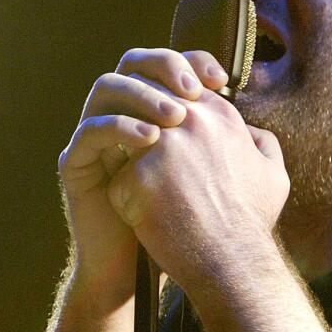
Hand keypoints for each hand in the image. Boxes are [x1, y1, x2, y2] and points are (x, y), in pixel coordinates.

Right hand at [58, 48, 230, 305]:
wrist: (144, 271)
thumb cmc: (181, 226)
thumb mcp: (215, 182)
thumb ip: (230, 152)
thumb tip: (255, 127)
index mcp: (151, 112)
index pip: (167, 64)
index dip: (193, 61)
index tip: (222, 80)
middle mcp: (121, 116)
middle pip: (133, 62)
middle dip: (164, 66)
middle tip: (192, 91)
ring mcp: (96, 137)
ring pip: (107, 86)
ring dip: (142, 94)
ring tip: (174, 117)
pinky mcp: (76, 163)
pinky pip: (90, 130)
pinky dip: (120, 127)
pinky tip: (150, 140)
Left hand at [105, 64, 289, 294]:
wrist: (232, 262)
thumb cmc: (251, 222)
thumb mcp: (273, 175)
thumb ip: (262, 143)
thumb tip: (249, 131)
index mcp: (219, 117)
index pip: (179, 95)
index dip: (169, 119)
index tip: (169, 144)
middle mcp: (189, 123)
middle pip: (149, 110)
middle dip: (143, 134)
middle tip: (149, 166)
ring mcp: (160, 147)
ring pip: (129, 142)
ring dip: (133, 164)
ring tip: (147, 193)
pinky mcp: (135, 176)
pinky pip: (118, 179)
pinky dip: (127, 200)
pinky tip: (145, 220)